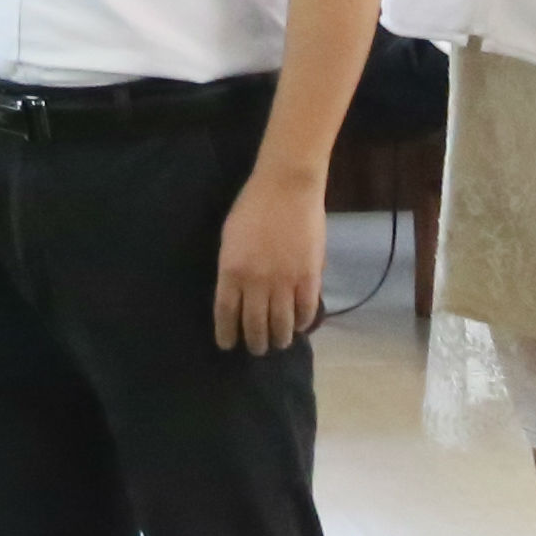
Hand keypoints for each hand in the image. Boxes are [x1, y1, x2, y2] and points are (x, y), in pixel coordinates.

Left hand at [212, 163, 328, 352]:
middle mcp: (256, 282)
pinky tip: (300, 326)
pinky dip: (303, 323)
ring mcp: (284, 282)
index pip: (226, 313)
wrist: (287, 187)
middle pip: (254, 325)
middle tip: (256, 349)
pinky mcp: (309, 278)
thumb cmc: (252, 206)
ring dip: (279, 338)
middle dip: (255, 343)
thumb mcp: (230, 238)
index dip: (226, 334)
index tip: (227, 345)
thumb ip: (233, 268)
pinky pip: (305, 311)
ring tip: (278, 342)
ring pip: (282, 325)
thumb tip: (238, 295)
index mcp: (231, 270)